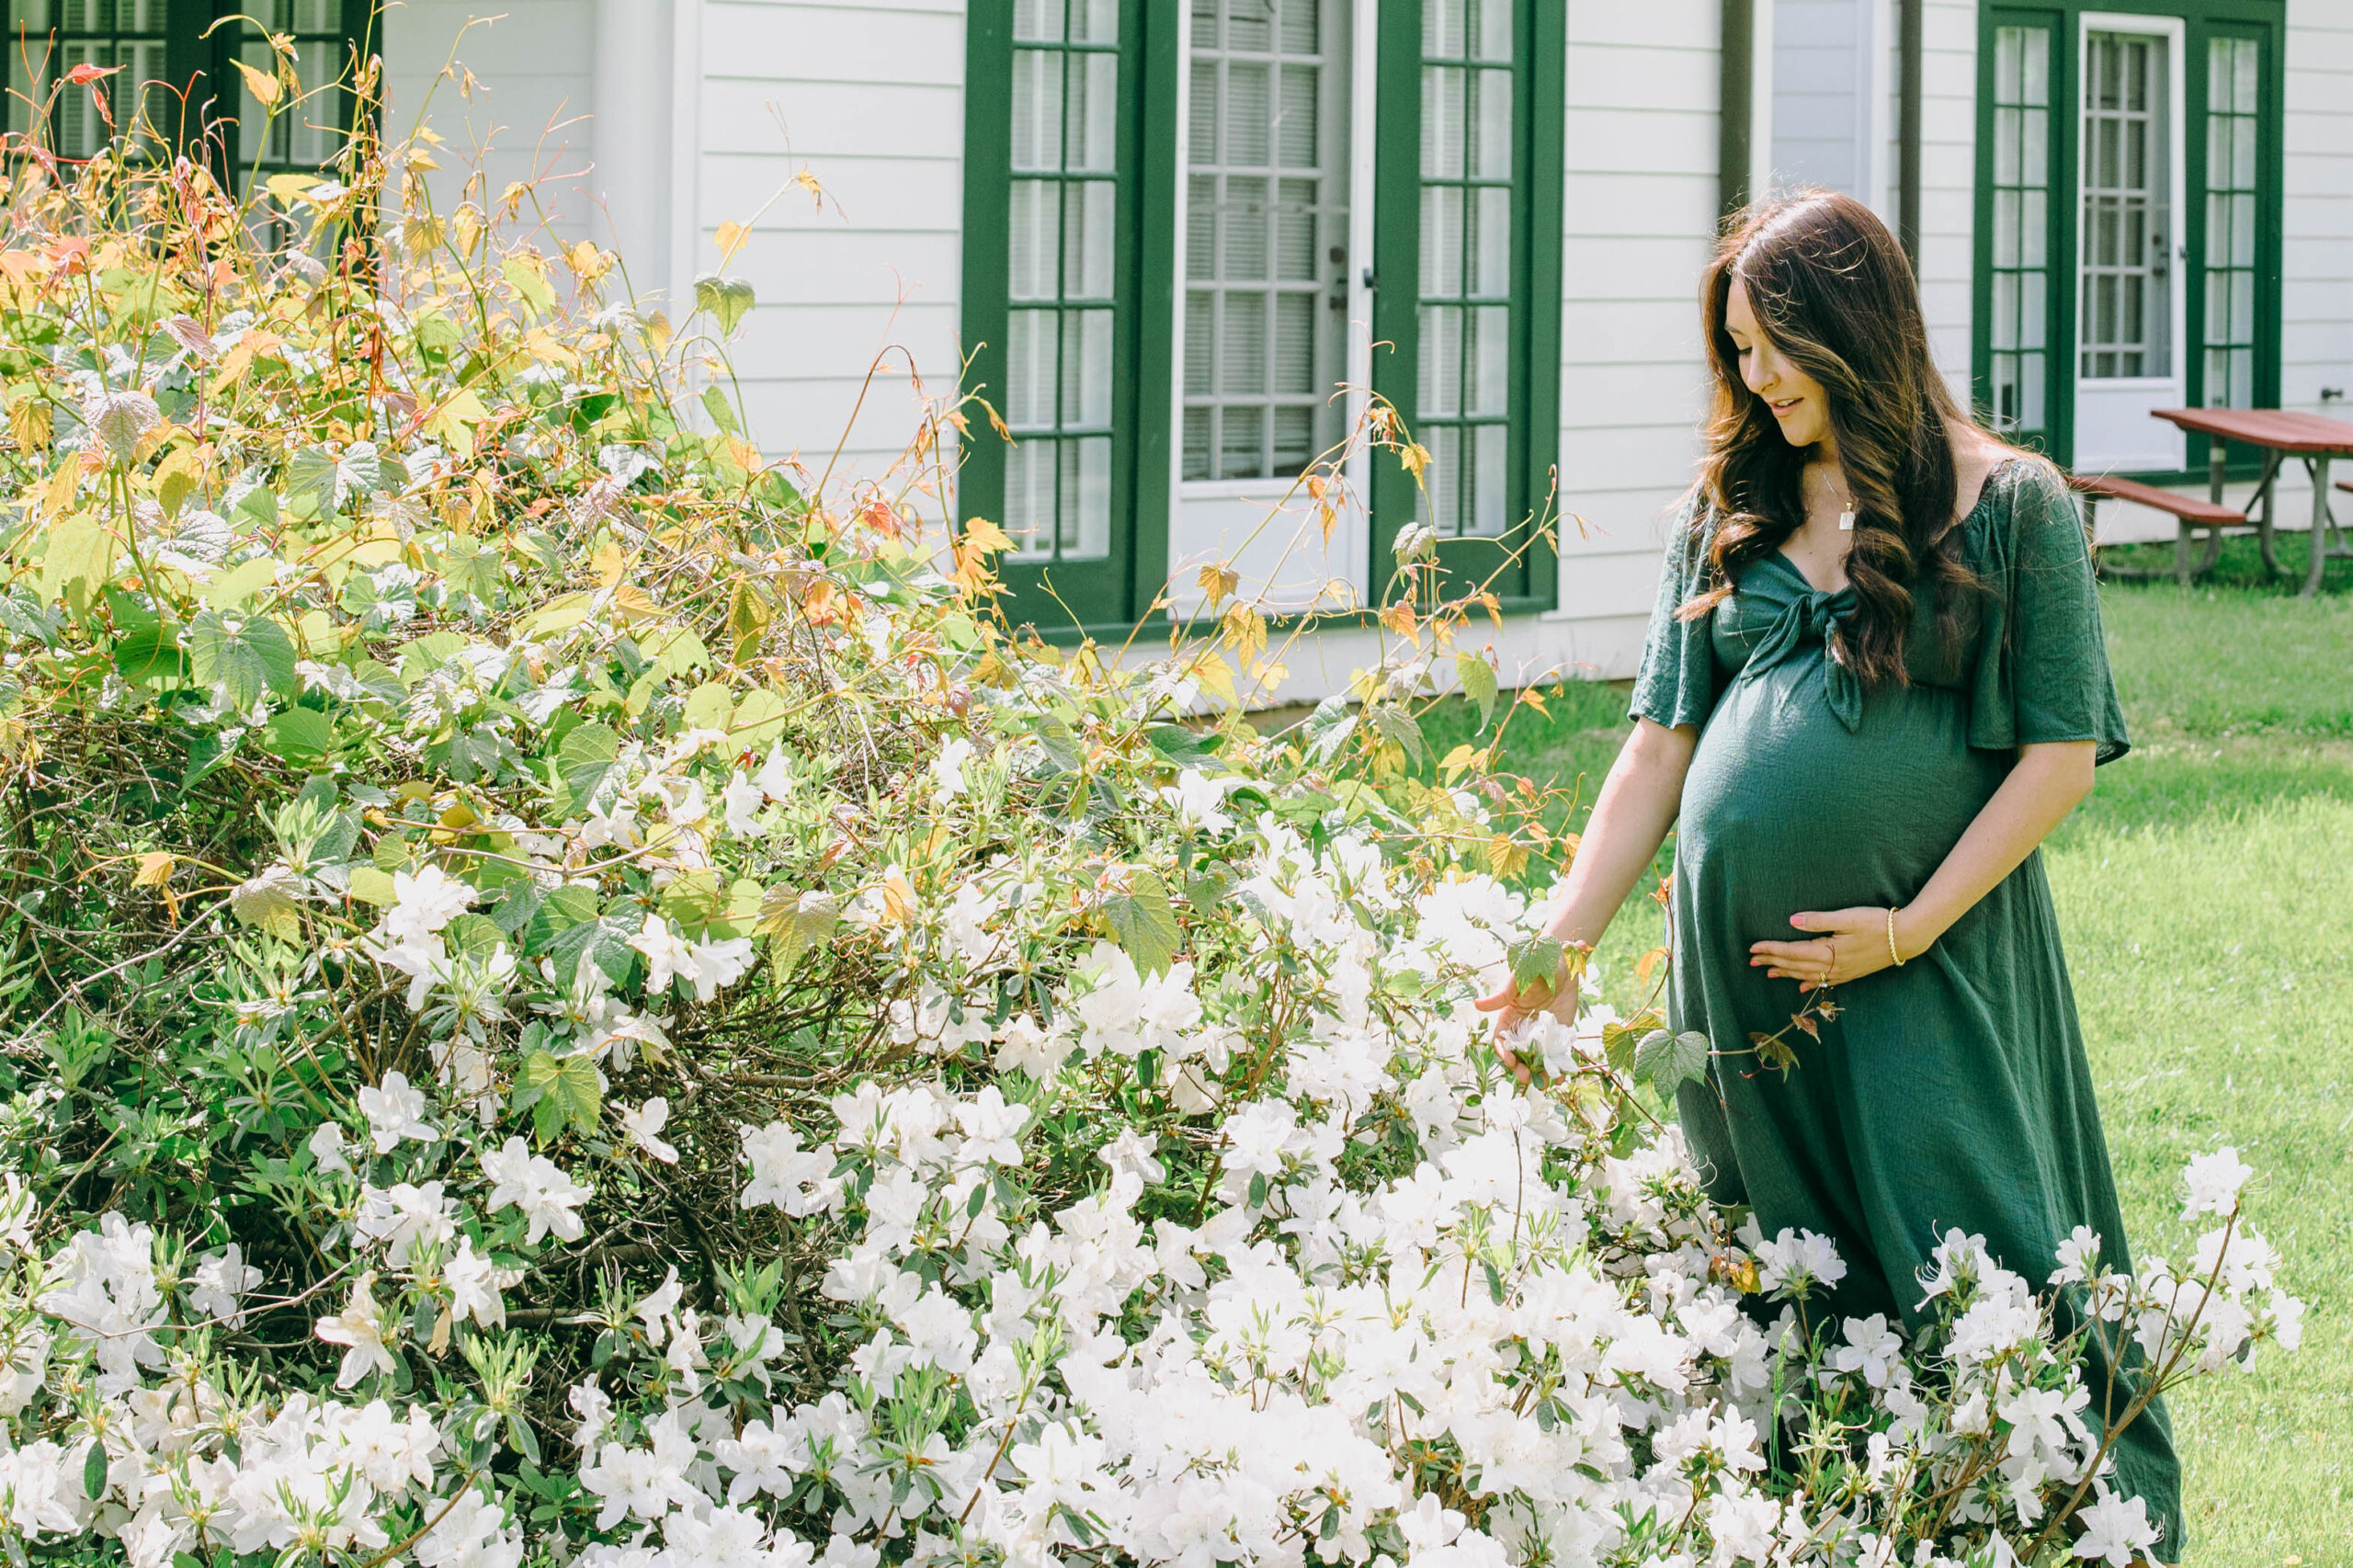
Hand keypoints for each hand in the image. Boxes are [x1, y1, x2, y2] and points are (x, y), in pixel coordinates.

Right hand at [1474, 958, 1580, 1083]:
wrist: (1561, 963)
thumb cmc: (1534, 968)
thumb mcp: (1516, 983)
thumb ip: (1500, 998)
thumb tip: (1477, 1005)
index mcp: (1508, 1018)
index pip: (1501, 1041)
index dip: (1504, 1053)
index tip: (1511, 1060)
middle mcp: (1523, 1030)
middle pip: (1519, 1055)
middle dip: (1521, 1069)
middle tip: (1527, 1078)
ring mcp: (1542, 1034)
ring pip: (1538, 1059)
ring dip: (1540, 1073)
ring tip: (1546, 1083)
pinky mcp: (1560, 1034)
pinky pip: (1558, 1054)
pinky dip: (1559, 1067)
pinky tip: (1562, 1076)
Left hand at [1749, 906, 1918, 992]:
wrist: (1908, 938)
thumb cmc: (1878, 922)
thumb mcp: (1847, 917)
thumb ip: (1819, 920)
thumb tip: (1792, 921)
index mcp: (1828, 950)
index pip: (1791, 951)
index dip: (1770, 950)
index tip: (1752, 948)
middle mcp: (1832, 965)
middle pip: (1795, 965)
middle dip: (1772, 962)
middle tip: (1751, 961)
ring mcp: (1842, 971)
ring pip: (1807, 975)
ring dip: (1786, 973)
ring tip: (1769, 972)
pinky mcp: (1851, 973)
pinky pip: (1824, 981)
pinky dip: (1809, 982)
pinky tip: (1801, 985)